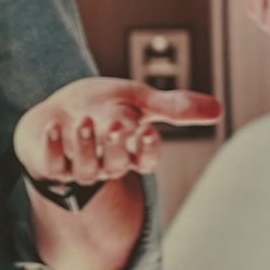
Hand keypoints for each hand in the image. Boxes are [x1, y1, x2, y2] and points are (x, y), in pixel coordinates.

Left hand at [12, 77, 220, 185]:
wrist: (57, 111)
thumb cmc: (101, 106)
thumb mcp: (138, 99)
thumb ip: (172, 106)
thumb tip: (218, 109)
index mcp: (132, 151)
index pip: (146, 159)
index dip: (149, 149)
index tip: (149, 130)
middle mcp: (108, 164)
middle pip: (116, 165)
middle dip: (116, 147)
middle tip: (115, 125)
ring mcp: (79, 168)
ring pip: (86, 170)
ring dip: (85, 146)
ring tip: (83, 121)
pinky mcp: (52, 166)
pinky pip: (53, 168)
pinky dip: (52, 149)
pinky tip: (52, 126)